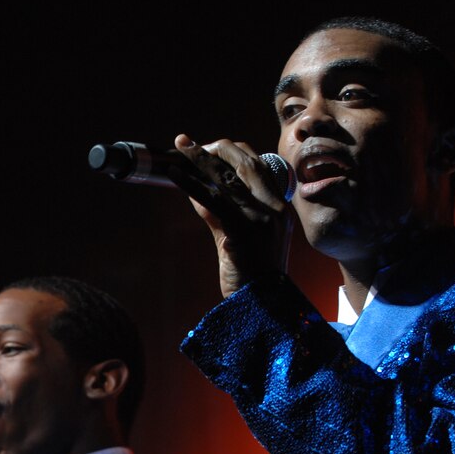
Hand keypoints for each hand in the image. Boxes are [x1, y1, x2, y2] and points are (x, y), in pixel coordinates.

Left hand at [171, 134, 293, 297]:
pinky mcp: (244, 229)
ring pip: (227, 176)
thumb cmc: (251, 277)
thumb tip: (196, 190)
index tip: (208, 146)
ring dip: (199, 159)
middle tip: (188, 145)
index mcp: (280, 206)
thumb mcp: (240, 237)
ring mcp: (262, 217)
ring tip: (179, 148)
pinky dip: (190, 182)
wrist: (262, 307)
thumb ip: (221, 213)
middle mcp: (275, 207)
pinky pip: (213, 198)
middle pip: (245, 161)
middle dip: (215, 148)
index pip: (258, 163)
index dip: (231, 150)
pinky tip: (174, 173)